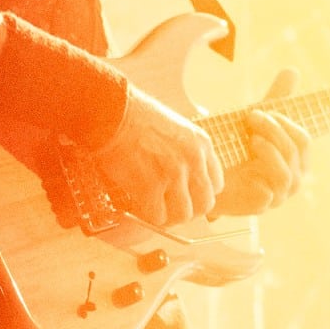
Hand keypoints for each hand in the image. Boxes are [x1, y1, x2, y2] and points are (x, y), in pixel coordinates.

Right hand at [91, 86, 222, 226]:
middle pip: (205, 204)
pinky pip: (158, 217)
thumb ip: (184, 151)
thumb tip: (181, 176)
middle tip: (170, 208)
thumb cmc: (135, 115)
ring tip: (152, 208)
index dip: (199, 194)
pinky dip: (147, 216)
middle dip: (187, 210)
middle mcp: (193, 160)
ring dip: (168, 216)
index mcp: (201, 144)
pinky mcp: (151, 186)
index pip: (216, 184)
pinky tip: (138, 206)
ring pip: (184, 215)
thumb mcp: (175, 127)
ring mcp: (174, 174)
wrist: (113, 112)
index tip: (186, 196)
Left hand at [212, 70, 311, 217]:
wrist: (206, 174)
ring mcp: (277, 194)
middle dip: (275, 130)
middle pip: (296, 151)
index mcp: (295, 159)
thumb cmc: (236, 148)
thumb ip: (276, 98)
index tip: (259, 111)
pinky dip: (264, 174)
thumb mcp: (257, 120)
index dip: (283, 123)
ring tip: (251, 139)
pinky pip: (271, 192)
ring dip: (271, 150)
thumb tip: (293, 70)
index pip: (303, 139)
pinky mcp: (260, 206)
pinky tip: (248, 162)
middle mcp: (291, 178)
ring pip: (286, 172)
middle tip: (251, 117)